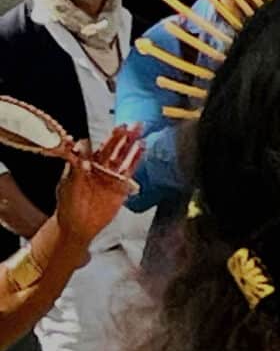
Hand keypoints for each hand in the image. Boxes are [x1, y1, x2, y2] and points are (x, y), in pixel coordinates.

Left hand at [51, 125, 141, 252]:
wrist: (78, 225)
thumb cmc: (68, 204)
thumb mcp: (68, 184)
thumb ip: (75, 168)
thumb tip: (80, 152)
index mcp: (83, 164)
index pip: (91, 147)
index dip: (96, 142)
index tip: (97, 138)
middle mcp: (97, 167)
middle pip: (110, 148)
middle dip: (120, 136)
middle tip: (129, 125)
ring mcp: (109, 176)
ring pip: (121, 157)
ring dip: (130, 145)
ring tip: (138, 132)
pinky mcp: (120, 187)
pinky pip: (129, 171)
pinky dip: (135, 160)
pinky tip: (141, 149)